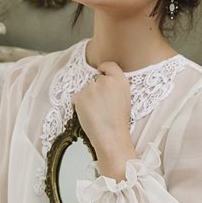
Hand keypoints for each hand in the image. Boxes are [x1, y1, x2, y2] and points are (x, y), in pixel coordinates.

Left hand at [73, 62, 135, 177]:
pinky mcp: (80, 96)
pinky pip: (76, 99)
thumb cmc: (118, 123)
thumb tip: (104, 81)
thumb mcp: (124, 99)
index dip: (103, 70)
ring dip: (87, 100)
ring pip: (85, 90)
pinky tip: (88, 116)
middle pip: (96, 80)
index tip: (101, 73)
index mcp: (120, 81)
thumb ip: (116, 87)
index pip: (109, 65)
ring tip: (96, 114)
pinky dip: (78, 106)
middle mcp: (106, 81)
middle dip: (95, 91)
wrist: (111, 137)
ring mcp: (91, 88)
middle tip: (101, 107)